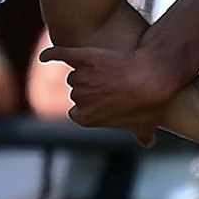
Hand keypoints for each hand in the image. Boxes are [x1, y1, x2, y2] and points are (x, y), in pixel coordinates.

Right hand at [40, 45, 179, 146]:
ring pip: (77, 73)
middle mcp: (79, 98)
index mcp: (86, 118)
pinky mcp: (82, 56)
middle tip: (113, 84)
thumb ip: (141, 136)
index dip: (91, 106)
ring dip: (87, 71)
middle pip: (77, 91)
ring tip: (109, 70)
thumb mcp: (145, 125)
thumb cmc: (149, 104)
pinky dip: (51, 55)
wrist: (152, 76)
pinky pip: (60, 55)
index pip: (79, 112)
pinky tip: (45, 57)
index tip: (105, 101)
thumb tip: (148, 143)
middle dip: (91, 89)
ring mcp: (80, 76)